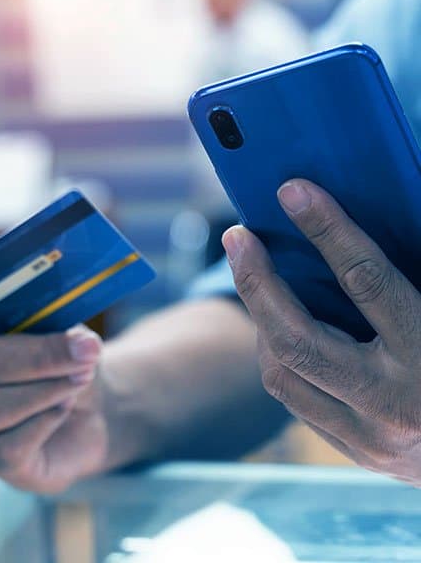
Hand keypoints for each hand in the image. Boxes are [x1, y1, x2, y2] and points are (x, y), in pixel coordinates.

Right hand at [0, 327, 107, 492]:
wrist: (90, 411)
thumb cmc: (69, 366)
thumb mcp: (70, 341)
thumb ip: (68, 337)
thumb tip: (85, 345)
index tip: (11, 330)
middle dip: (36, 359)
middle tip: (84, 353)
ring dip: (42, 392)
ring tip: (82, 377)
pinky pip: (10, 446)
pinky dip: (46, 419)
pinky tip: (66, 404)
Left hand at [223, 179, 420, 484]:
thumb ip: (408, 271)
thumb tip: (348, 227)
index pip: (367, 281)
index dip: (326, 230)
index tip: (293, 192)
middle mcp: (392, 402)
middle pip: (296, 340)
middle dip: (256, 282)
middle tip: (236, 238)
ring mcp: (368, 436)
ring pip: (281, 374)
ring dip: (261, 323)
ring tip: (258, 284)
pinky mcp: (353, 449)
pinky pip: (294, 398)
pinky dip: (279, 357)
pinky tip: (281, 330)